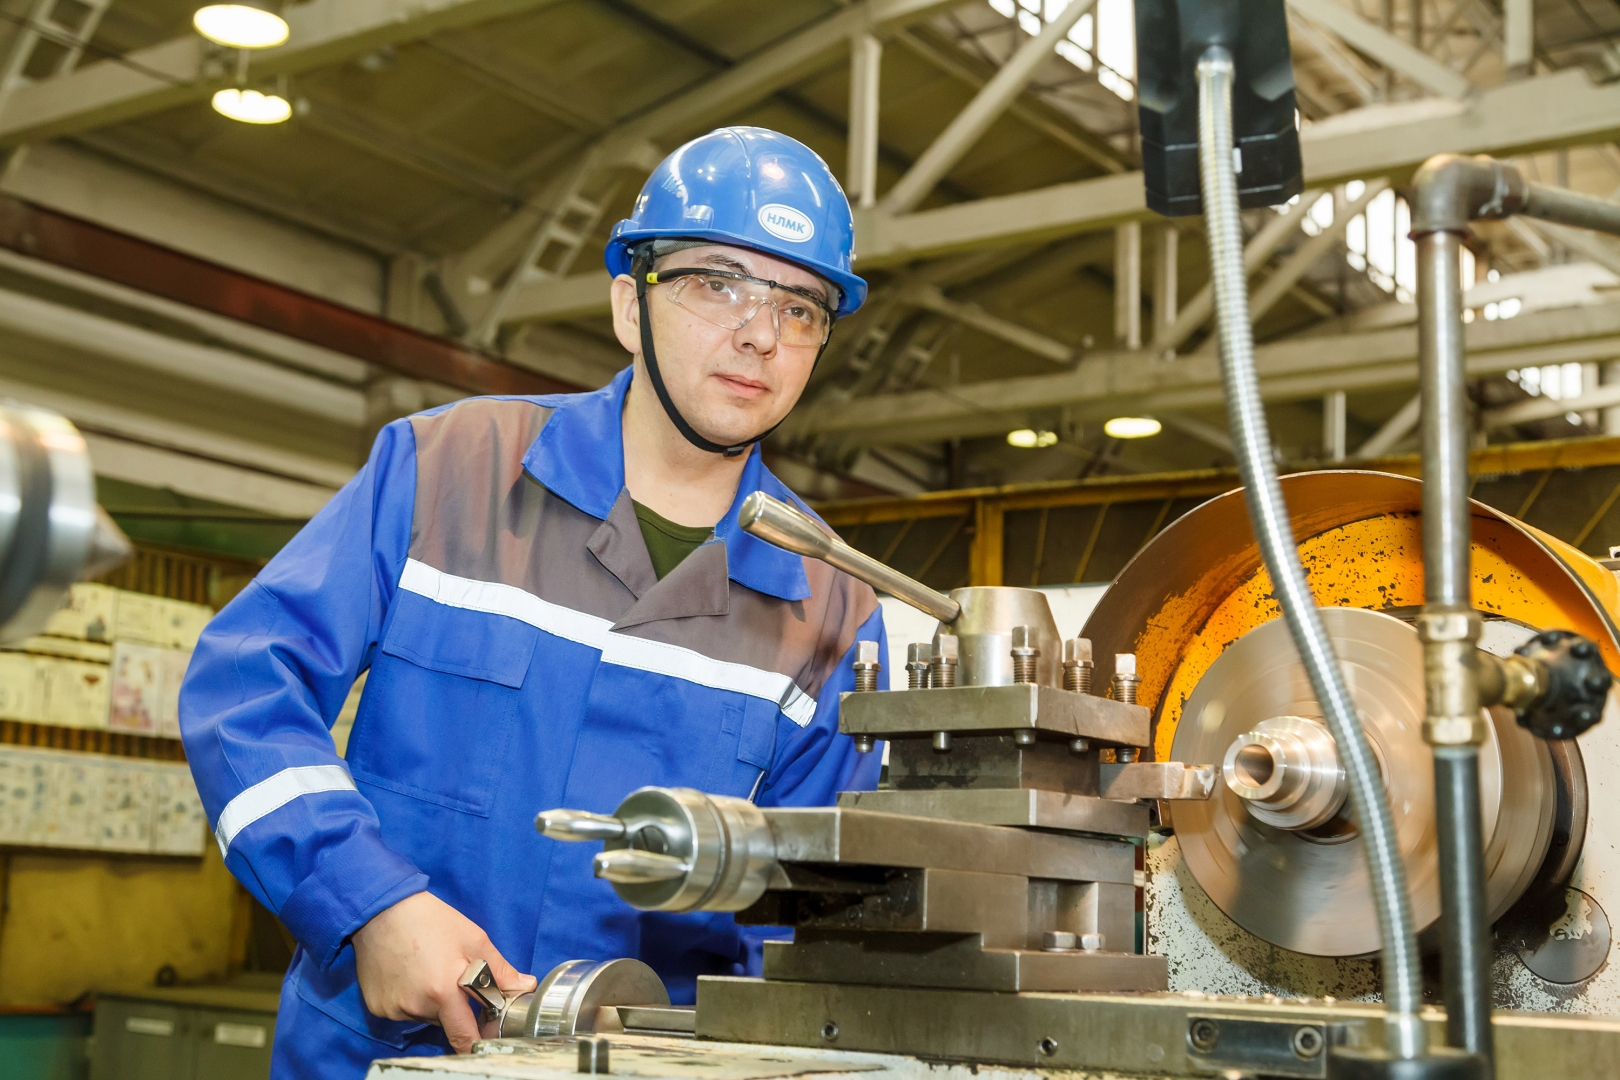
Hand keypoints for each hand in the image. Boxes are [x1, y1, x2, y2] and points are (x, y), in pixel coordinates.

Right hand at [352, 891, 536, 1052]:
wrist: (382, 910)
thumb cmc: (431, 921)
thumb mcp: (474, 940)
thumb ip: (501, 970)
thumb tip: (525, 986)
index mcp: (443, 992)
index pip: (464, 1037)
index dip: (477, 1042)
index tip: (484, 1037)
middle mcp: (416, 1007)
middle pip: (445, 1023)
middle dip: (455, 1009)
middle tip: (453, 981)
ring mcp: (393, 1010)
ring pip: (425, 1016)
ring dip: (432, 1003)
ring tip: (429, 971)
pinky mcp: (378, 1007)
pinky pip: (403, 1012)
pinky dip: (410, 1000)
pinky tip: (409, 975)